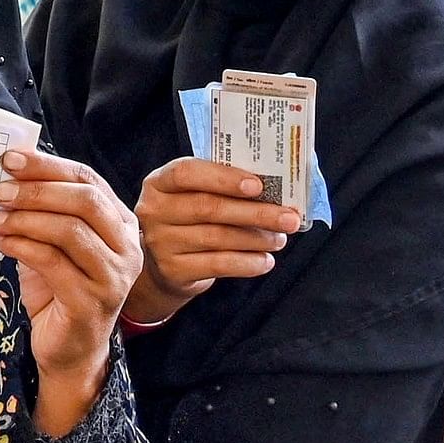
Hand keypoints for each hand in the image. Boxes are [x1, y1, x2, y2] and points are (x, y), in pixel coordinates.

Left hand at [0, 149, 137, 436]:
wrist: (70, 350)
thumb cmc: (60, 291)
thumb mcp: (51, 244)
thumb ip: (41, 212)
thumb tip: (7, 176)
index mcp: (120, 223)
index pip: (87, 180)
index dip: (47, 165)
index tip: (10, 159)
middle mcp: (127, 246)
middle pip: (85, 199)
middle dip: (37, 189)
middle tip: (0, 190)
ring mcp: (114, 275)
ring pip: (70, 229)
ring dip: (26, 219)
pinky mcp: (92, 301)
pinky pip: (54, 263)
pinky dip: (22, 247)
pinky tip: (2, 243)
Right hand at [127, 157, 303, 327]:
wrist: (166, 262)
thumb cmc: (191, 218)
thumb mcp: (196, 194)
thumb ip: (223, 186)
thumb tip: (275, 189)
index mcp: (159, 182)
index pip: (186, 172)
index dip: (223, 178)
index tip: (258, 186)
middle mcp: (154, 211)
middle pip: (208, 208)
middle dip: (255, 212)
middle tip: (289, 218)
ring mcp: (160, 242)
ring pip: (217, 237)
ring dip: (256, 238)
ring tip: (280, 239)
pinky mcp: (173, 270)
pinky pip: (218, 265)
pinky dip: (247, 263)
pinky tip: (266, 260)